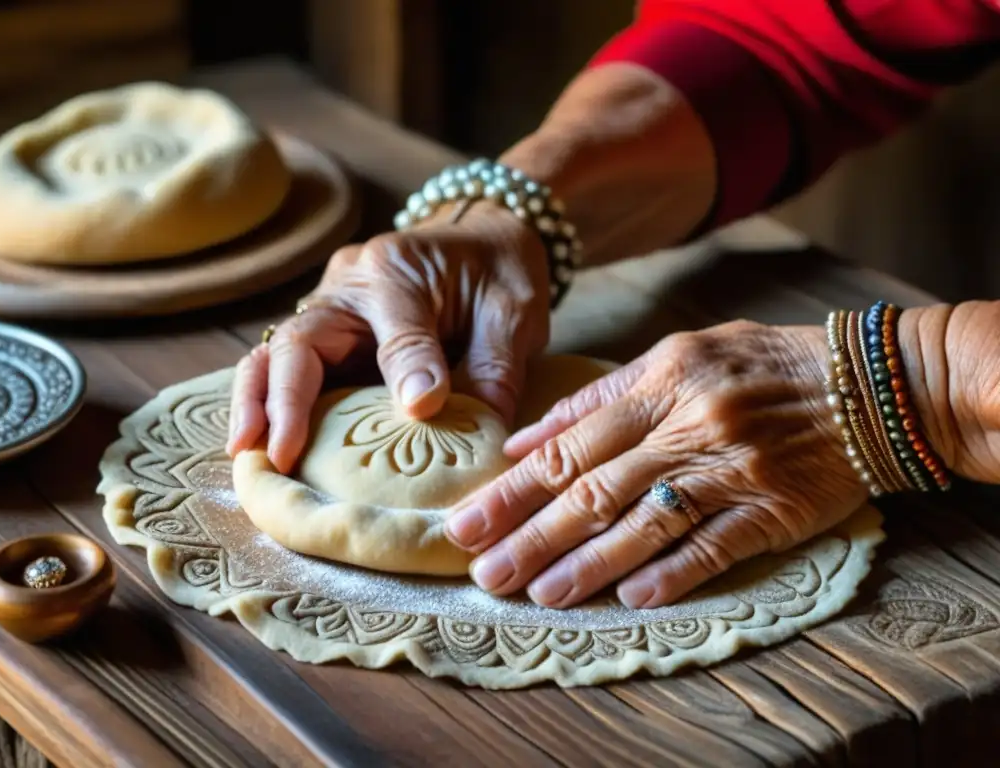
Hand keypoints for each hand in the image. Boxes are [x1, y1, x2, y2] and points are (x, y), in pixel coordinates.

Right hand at [227, 203, 550, 472]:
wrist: (484, 238)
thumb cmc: (498, 274)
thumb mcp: (511, 312)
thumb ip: (493, 367)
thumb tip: (471, 430)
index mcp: (397, 270)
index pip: (394, 328)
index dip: (404, 371)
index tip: (420, 411)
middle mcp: (349, 285)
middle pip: (300, 341)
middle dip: (283, 400)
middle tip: (278, 455)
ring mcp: (330, 310)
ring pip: (277, 354)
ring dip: (258, 403)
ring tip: (247, 453)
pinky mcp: (329, 336)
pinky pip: (288, 368)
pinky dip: (270, 402)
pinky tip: (261, 443)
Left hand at [445, 320, 866, 608]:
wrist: (869, 383)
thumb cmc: (762, 365)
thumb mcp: (679, 355)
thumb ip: (600, 397)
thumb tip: (526, 437)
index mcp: (659, 384)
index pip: (568, 445)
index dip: (512, 489)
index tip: (466, 523)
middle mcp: (687, 426)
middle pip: (593, 490)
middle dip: (532, 535)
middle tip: (485, 573)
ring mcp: (730, 469)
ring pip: (644, 523)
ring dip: (588, 565)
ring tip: (540, 595)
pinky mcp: (772, 508)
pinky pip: (714, 545)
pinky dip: (671, 572)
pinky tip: (631, 599)